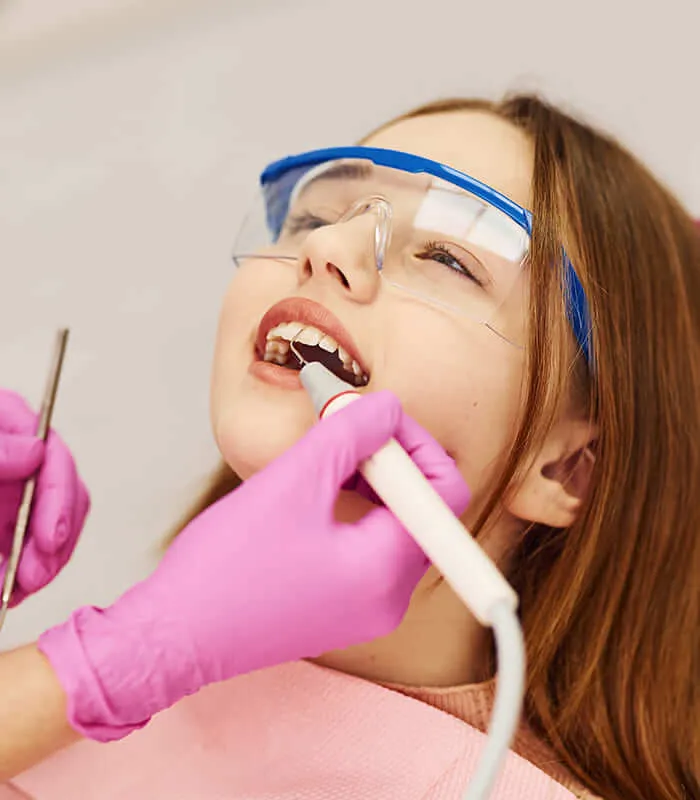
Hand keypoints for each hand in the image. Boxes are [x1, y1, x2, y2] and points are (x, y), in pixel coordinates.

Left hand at [0, 390, 89, 605]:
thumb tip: (35, 451)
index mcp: (5, 427)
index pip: (50, 451)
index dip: (57, 493)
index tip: (46, 535)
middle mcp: (18, 462)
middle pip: (65, 492)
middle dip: (57, 536)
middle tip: (36, 574)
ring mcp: (16, 496)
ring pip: (58, 525)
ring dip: (49, 561)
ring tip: (22, 588)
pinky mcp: (10, 529)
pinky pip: (38, 550)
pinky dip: (30, 573)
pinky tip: (11, 590)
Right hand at [39, 391, 469, 740]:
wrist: (173, 636)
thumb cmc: (224, 568)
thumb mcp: (292, 482)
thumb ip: (349, 435)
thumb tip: (388, 408)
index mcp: (385, 571)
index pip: (443, 492)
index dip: (413, 442)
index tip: (370, 417)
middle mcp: (389, 597)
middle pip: (422, 508)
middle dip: (386, 458)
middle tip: (343, 426)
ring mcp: (366, 607)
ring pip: (392, 524)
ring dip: (367, 479)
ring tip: (321, 455)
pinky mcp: (341, 607)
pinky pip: (367, 547)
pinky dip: (351, 509)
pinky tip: (314, 489)